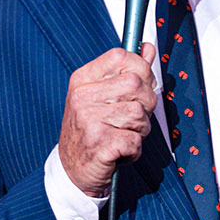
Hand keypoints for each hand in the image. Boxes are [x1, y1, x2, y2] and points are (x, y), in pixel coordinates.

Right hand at [58, 44, 157, 196]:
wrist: (71, 170)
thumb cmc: (90, 130)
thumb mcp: (101, 96)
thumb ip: (126, 71)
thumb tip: (147, 48)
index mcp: (83, 79)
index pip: (120, 56)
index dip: (140, 68)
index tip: (142, 83)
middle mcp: (82, 96)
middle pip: (136, 83)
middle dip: (146, 102)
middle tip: (135, 117)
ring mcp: (89, 119)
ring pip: (139, 113)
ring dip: (140, 129)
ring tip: (124, 134)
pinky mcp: (99, 144)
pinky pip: (136, 140)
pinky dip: (134, 150)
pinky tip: (120, 150)